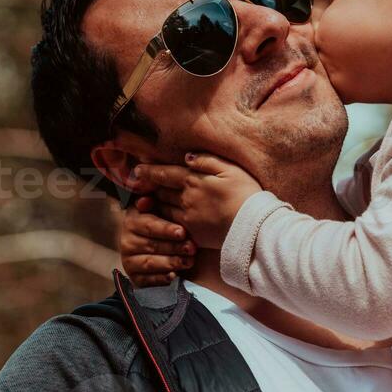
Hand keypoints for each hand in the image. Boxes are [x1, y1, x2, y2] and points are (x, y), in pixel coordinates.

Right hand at [120, 197, 196, 287]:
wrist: (160, 249)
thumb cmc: (165, 227)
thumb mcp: (162, 211)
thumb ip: (157, 203)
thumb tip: (145, 200)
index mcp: (133, 220)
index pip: (149, 225)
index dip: (166, 229)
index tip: (182, 232)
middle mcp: (127, 240)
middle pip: (152, 245)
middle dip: (174, 247)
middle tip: (192, 248)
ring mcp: (129, 260)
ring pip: (150, 262)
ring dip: (170, 262)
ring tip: (188, 261)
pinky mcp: (135, 277)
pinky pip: (147, 280)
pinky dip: (160, 278)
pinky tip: (173, 276)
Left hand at [134, 155, 261, 248]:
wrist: (254, 226)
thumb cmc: (247, 193)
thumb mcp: (231, 168)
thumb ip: (207, 160)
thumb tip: (187, 157)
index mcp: (194, 180)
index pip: (165, 174)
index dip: (150, 171)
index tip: (137, 169)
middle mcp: (186, 199)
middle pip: (161, 191)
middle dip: (149, 187)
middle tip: (139, 184)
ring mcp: (187, 218)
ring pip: (164, 209)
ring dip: (155, 204)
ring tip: (147, 201)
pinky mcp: (192, 234)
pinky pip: (172, 226)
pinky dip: (164, 221)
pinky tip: (162, 220)